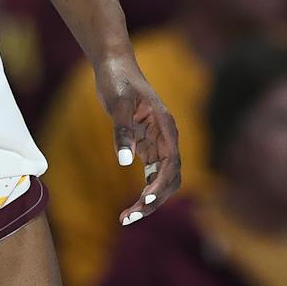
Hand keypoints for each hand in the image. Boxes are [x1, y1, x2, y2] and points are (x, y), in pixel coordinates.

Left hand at [93, 53, 181, 226]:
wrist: (114, 66)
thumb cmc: (118, 80)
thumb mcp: (118, 103)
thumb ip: (122, 132)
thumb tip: (126, 162)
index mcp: (165, 126)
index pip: (172, 162)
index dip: (162, 183)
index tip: (145, 198)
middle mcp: (166, 137)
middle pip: (170, 177)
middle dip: (154, 200)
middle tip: (130, 217)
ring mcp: (157, 143)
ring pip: (161, 180)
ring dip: (148, 200)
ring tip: (127, 218)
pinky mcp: (146, 145)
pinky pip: (150, 174)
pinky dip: (142, 191)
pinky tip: (130, 207)